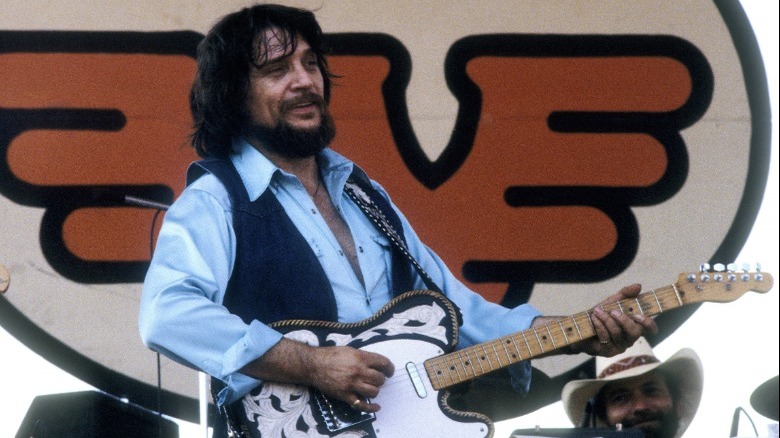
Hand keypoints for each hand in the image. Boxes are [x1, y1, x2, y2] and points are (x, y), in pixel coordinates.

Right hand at [243, 339, 393, 412]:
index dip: (389, 368)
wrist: (313, 365)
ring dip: (375, 390)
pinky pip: (361, 404)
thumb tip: (377, 362)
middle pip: (380, 379)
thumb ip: (364, 356)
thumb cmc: (331, 355)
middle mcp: (358, 371)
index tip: (389, 370)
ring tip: (371, 387)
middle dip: (381, 379)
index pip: (384, 363)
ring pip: (374, 391)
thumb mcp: (350, 350)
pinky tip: (376, 407)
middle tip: (378, 378)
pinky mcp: (345, 395)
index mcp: (361, 357)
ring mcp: (352, 384)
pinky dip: (371, 407)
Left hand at [580, 283, 657, 356]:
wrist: (580, 327)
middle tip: (613, 311)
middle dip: (624, 320)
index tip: (639, 315)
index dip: (649, 324)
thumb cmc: (600, 315)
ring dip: (606, 319)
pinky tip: (593, 318)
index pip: (650, 329)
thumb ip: (625, 294)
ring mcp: (618, 346)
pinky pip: (605, 337)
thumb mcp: (612, 301)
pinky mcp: (606, 351)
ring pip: (617, 333)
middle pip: (634, 332)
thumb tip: (639, 286)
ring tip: (597, 311)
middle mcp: (629, 339)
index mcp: (634, 327)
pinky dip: (599, 325)